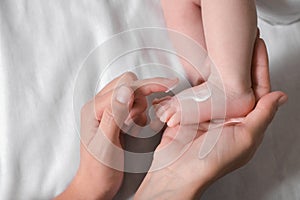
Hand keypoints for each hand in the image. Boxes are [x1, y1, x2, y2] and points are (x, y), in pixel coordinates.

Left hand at [55, 72, 177, 199]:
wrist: (96, 184)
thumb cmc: (98, 170)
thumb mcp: (106, 145)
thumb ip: (114, 115)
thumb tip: (126, 90)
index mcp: (93, 108)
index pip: (125, 85)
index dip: (147, 85)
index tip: (167, 87)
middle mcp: (99, 105)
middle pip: (129, 83)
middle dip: (144, 96)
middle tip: (142, 118)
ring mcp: (108, 110)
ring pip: (134, 93)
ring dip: (142, 107)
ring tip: (135, 127)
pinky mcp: (116, 117)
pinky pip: (134, 105)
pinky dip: (141, 113)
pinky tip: (137, 128)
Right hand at [135, 38, 287, 198]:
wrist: (178, 169)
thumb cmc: (213, 160)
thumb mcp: (245, 139)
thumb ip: (262, 116)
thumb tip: (280, 96)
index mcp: (246, 122)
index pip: (258, 90)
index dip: (260, 67)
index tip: (258, 47)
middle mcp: (230, 115)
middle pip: (240, 83)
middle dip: (243, 62)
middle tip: (245, 41)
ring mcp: (211, 112)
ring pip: (221, 84)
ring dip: (223, 66)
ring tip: (226, 48)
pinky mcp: (193, 111)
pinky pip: (200, 91)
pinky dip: (203, 78)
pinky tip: (206, 64)